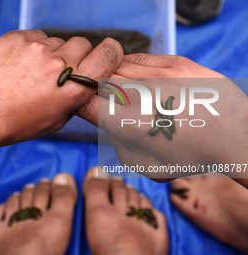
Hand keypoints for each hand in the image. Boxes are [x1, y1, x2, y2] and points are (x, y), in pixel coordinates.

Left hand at [0, 30, 123, 166]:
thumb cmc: (12, 123)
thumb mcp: (54, 122)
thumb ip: (73, 101)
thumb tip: (79, 87)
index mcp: (74, 89)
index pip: (107, 55)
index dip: (111, 52)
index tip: (107, 53)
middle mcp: (60, 65)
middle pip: (83, 44)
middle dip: (76, 55)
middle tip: (60, 69)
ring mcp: (38, 49)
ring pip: (58, 40)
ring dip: (52, 52)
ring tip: (33, 69)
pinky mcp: (17, 38)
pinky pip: (36, 36)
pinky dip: (32, 46)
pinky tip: (20, 62)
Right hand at [77, 53, 247, 180]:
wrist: (235, 138)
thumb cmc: (191, 158)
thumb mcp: (146, 166)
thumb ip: (119, 146)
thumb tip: (107, 123)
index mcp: (132, 125)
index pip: (87, 102)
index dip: (80, 102)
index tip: (83, 105)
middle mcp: (143, 95)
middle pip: (100, 81)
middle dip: (95, 90)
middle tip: (102, 98)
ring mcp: (161, 75)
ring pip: (117, 66)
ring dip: (113, 77)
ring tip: (122, 89)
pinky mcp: (177, 63)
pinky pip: (138, 58)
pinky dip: (130, 67)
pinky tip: (138, 78)